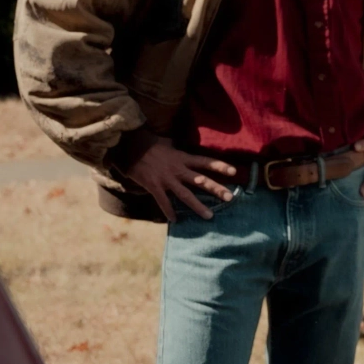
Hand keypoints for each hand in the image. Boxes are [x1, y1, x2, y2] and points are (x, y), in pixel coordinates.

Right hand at [122, 139, 239, 223]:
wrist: (130, 146)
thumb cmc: (148, 143)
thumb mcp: (167, 143)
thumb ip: (175, 147)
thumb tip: (177, 143)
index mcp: (182, 157)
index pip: (205, 162)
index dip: (220, 166)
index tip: (234, 172)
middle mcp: (178, 169)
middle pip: (201, 180)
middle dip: (216, 189)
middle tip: (230, 198)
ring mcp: (167, 179)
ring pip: (186, 195)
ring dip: (198, 206)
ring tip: (210, 216)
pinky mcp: (154, 186)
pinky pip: (164, 202)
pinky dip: (169, 211)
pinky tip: (174, 220)